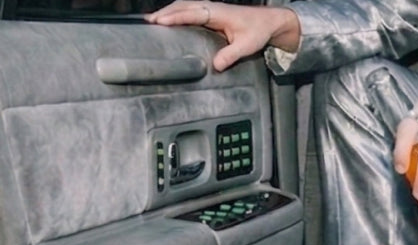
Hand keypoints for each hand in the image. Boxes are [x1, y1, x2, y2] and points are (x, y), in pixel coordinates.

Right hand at [145, 1, 300, 70]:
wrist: (268, 21)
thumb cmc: (258, 31)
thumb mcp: (247, 45)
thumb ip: (231, 55)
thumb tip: (216, 65)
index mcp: (218, 13)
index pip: (192, 13)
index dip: (175, 17)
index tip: (160, 22)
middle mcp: (211, 7)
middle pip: (183, 6)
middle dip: (165, 13)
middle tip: (148, 22)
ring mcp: (210, 8)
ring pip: (184, 5)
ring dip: (168, 11)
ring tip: (151, 20)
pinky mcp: (209, 12)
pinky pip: (188, 9)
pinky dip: (175, 12)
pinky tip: (166, 19)